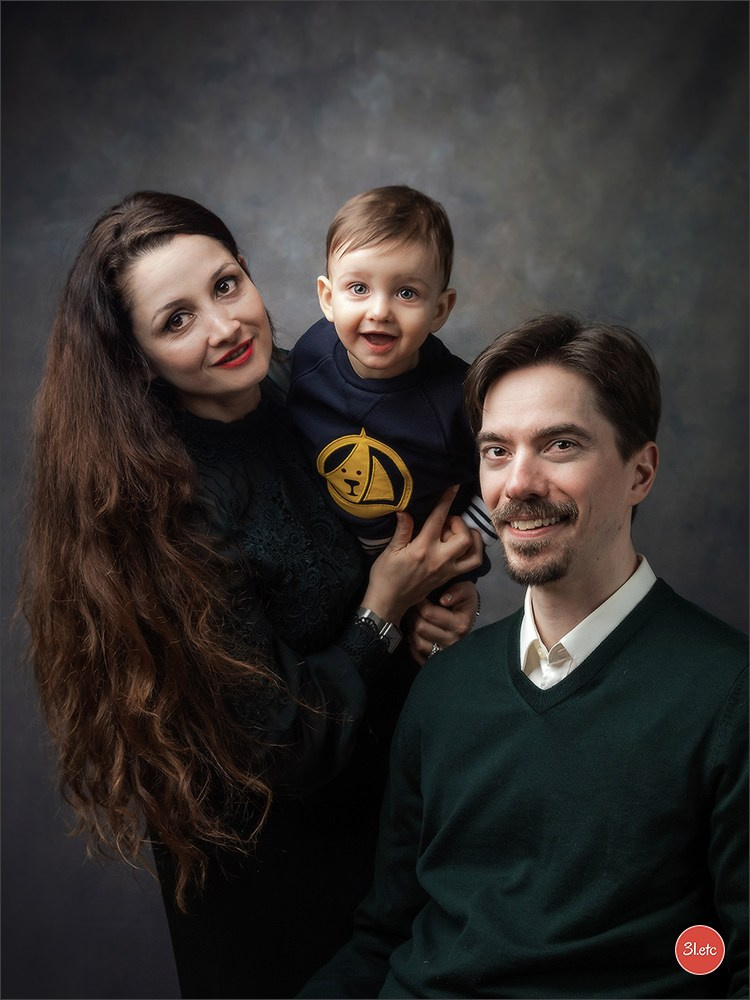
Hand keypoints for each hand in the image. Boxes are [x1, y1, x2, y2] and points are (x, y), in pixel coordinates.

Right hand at [361, 487, 482, 625]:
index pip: (438, 519)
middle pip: (465, 537)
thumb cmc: (385, 576)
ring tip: (458, 533)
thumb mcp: (390, 551)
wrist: (389, 603)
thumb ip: (402, 530)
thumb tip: (405, 510)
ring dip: (471, 539)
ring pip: (474, 554)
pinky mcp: (449, 578)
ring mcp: (447, 570)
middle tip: (446, 521)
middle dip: (459, 523)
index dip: (447, 500)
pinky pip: (470, 565)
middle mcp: (439, 559)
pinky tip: (460, 547)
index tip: (454, 486)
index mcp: (422, 548)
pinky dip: (472, 553)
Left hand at [407, 581, 479, 665]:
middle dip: (413, 614)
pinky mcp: (438, 659)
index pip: (428, 613)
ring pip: (418, 643)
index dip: (419, 603)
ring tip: (413, 618)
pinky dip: (413, 645)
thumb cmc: (464, 601)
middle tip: (413, 606)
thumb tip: (444, 600)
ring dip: (411, 629)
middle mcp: (454, 641)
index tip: (418, 597)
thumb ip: (457, 592)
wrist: (467, 614)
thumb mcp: (466, 589)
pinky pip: (419, 656)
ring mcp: (445, 652)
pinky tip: (415, 633)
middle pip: (421, 628)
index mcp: (460, 624)